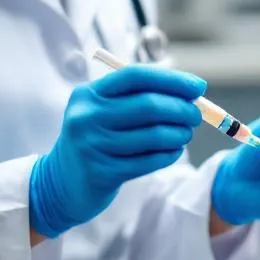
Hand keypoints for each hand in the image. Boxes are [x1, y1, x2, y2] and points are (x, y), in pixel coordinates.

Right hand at [29, 64, 205, 237]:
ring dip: (179, 133)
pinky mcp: (102, 173)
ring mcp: (92, 145)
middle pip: (147, 105)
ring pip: (153, 135)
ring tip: (185, 134)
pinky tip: (174, 151)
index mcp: (88, 94)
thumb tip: (189, 92)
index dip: (171, 79)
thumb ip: (138, 98)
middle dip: (181, 109)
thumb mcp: (103, 112)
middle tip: (196, 115)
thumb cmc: (96, 140)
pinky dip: (169, 154)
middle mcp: (86, 116)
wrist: (61, 183)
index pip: (135, 76)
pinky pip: (149, 160)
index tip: (198, 87)